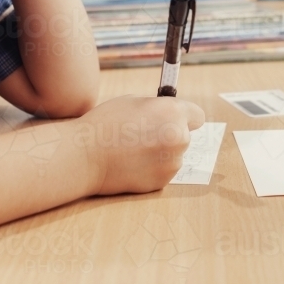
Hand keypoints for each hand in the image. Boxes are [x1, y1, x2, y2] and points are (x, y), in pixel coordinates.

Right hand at [74, 95, 205, 194]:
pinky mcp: (162, 182)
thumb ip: (157, 107)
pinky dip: (152, 168)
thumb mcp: (133, 101)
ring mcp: (172, 163)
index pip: (198, 116)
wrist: (85, 155)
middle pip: (185, 136)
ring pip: (174, 155)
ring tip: (133, 150)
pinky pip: (163, 171)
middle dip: (170, 135)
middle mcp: (178, 138)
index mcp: (173, 113)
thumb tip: (169, 114)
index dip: (185, 117)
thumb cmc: (105, 123)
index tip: (175, 119)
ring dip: (161, 153)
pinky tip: (131, 163)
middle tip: (144, 135)